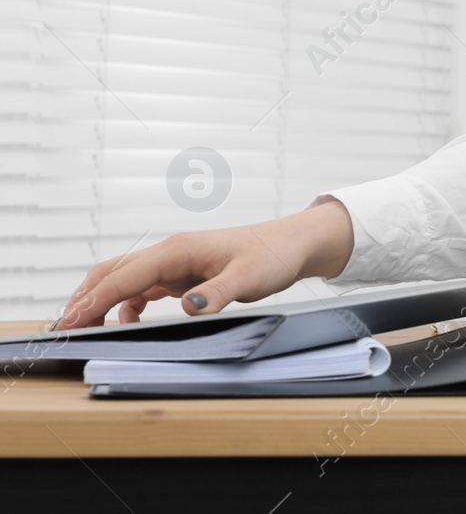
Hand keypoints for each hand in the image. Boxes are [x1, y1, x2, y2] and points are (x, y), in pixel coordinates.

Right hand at [52, 200, 355, 330]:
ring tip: (84, 326)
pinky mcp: (184, 273)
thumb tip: (188, 307)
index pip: (125, 275)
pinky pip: (144, 286)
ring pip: (125, 277)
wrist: (293, 244)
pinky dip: (126, 302)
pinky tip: (126, 322)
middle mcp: (171, 253)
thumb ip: (219, 293)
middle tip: (65, 327)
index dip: (96, 299)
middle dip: (87, 297)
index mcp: (178, 250)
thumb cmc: (273, 255)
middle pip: (114, 272)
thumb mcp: (250, 278)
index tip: (72, 320)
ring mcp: (176, 262)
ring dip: (102, 299)